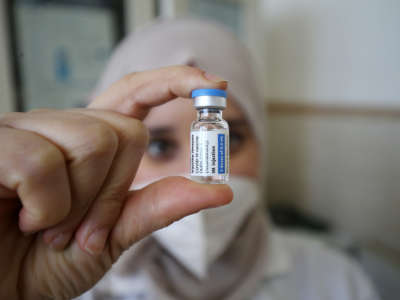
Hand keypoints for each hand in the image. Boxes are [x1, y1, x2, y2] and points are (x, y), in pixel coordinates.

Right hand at [0, 66, 231, 299]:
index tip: (215, 85)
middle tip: (83, 230)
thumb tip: (220, 191)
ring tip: (47, 228)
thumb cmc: (48, 261)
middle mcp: (60, 126)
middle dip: (113, 193)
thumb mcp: (114, 238)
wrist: (1, 287)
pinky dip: (45, 207)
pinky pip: (43, 163)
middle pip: (125, 131)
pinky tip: (23, 219)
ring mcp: (26, 130)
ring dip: (79, 205)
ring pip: (92, 142)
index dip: (175, 83)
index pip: (137, 94)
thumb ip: (158, 207)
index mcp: (89, 142)